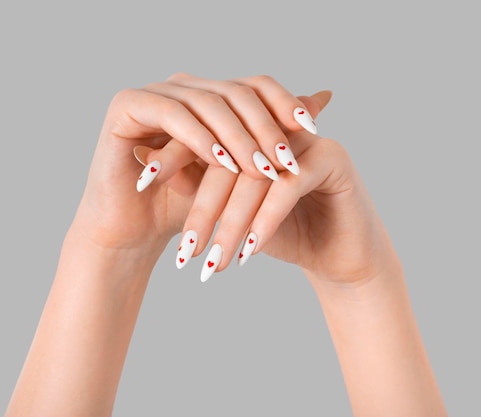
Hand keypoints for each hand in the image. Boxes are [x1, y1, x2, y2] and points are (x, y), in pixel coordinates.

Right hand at [70, 73, 326, 252]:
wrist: (135, 233)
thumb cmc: (186, 205)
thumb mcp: (240, 170)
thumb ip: (275, 132)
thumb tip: (325, 98)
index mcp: (207, 96)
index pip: (255, 85)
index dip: (286, 102)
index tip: (314, 130)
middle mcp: (182, 87)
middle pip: (236, 91)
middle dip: (267, 128)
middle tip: (288, 160)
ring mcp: (153, 92)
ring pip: (209, 103)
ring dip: (239, 138)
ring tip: (262, 170)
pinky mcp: (127, 106)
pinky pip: (173, 115)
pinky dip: (201, 139)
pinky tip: (224, 164)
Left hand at [170, 105, 397, 285]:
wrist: (339, 257)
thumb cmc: (285, 233)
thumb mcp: (234, 213)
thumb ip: (200, 185)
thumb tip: (150, 164)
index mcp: (254, 129)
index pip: (207, 134)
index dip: (173, 157)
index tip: (141, 186)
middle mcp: (280, 126)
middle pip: (229, 158)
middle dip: (203, 210)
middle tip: (183, 252)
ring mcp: (309, 139)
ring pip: (256, 175)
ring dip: (231, 224)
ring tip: (210, 263)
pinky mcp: (334, 158)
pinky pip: (289, 187)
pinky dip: (265, 222)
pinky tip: (248, 254)